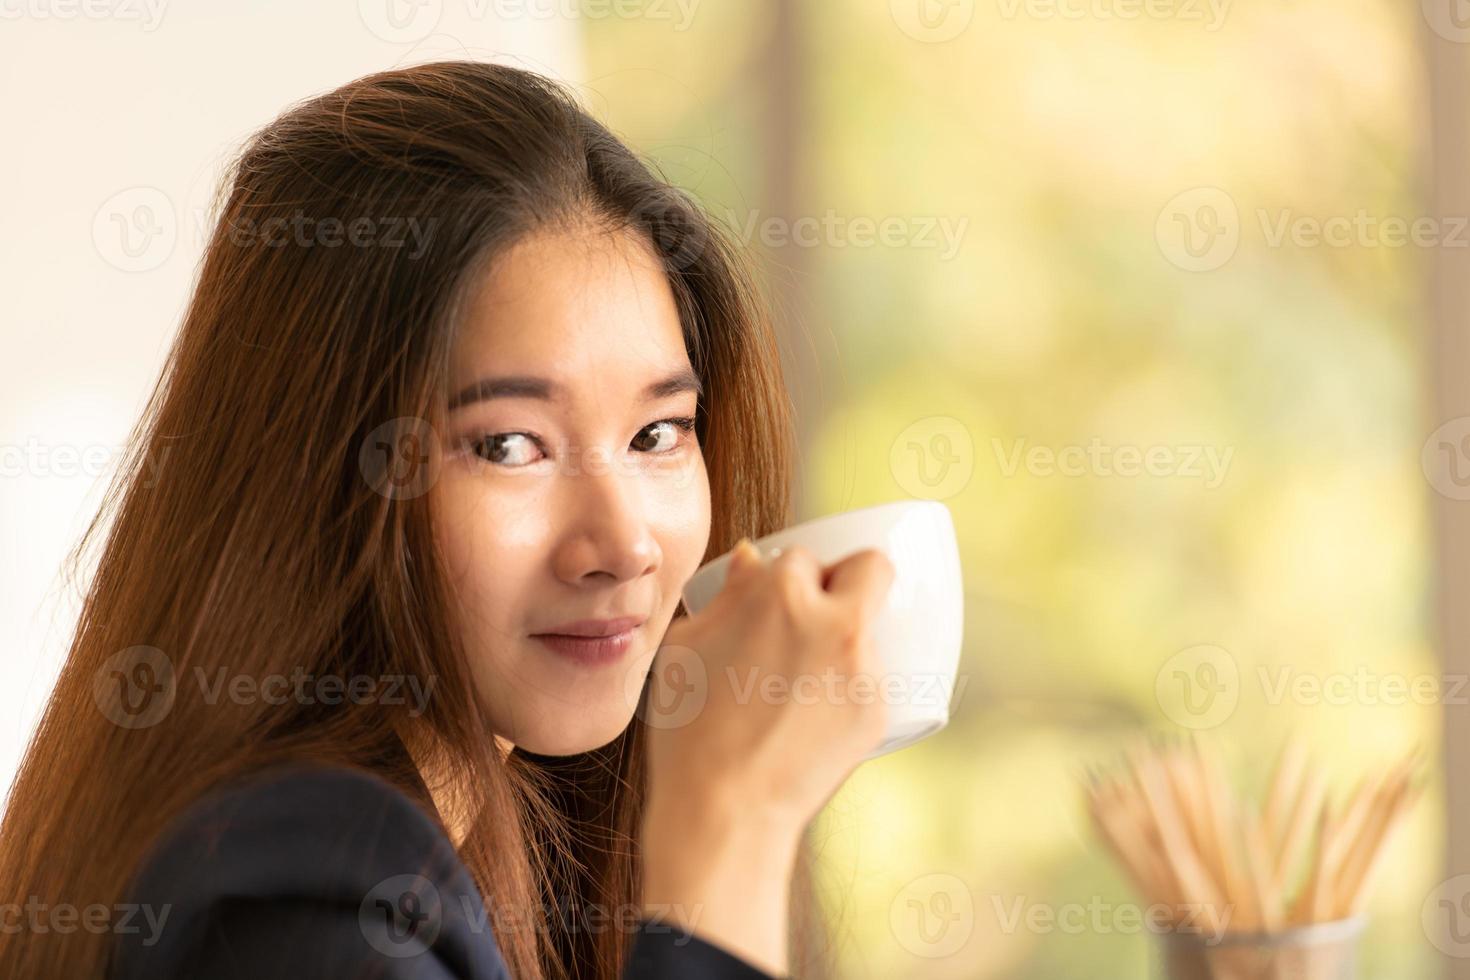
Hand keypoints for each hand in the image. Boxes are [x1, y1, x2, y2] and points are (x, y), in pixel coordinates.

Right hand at [637, 541, 894, 977]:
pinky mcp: (878, 712)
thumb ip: (726, 597)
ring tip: (808, 677)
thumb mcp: (686, 649)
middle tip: (822, 610)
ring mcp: (864, 669)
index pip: (801, 556)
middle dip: (850, 578)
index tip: (778, 600)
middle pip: (872, 568)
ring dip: (847, 638)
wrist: (724, 811)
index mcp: (780, 594)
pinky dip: (849, 687)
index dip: (787, 576)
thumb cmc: (690, 730)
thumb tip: (751, 561)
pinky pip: (873, 679)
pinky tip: (813, 715)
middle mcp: (834, 623)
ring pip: (874, 628)